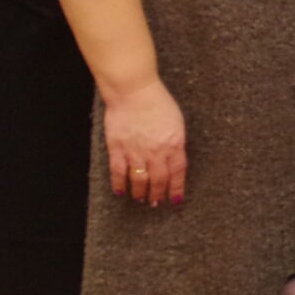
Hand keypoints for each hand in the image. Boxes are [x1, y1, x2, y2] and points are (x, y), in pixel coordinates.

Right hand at [102, 76, 186, 206]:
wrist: (133, 91)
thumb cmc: (157, 101)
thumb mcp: (176, 122)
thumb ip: (176, 142)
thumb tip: (174, 158)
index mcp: (174, 144)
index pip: (177, 173)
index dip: (176, 188)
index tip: (175, 199)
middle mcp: (156, 152)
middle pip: (158, 180)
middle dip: (158, 194)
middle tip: (155, 202)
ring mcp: (136, 151)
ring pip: (139, 179)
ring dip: (140, 192)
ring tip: (140, 199)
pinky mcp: (117, 148)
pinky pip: (118, 171)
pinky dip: (119, 184)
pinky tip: (120, 191)